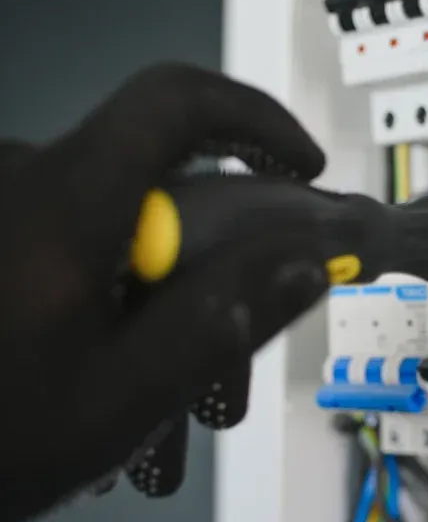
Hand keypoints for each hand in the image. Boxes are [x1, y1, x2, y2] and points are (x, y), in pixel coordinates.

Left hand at [0, 63, 328, 521]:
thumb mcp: (121, 397)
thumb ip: (221, 318)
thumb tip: (304, 259)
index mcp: (66, 202)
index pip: (177, 101)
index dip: (254, 122)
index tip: (300, 171)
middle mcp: (22, 182)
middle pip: (156, 190)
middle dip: (207, 274)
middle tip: (221, 373)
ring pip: (111, 233)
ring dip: (148, 312)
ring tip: (144, 419)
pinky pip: (62, 249)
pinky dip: (99, 309)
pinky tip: (86, 392)